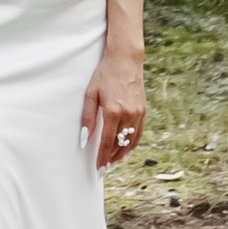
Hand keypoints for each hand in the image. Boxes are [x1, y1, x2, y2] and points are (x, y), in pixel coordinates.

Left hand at [81, 48, 143, 167]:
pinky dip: (132, 144)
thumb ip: (88, 117)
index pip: (107, 142)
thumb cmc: (105, 74)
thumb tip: (85, 138)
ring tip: (114, 162)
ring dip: (122, 154)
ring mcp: (138, 113)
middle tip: (105, 169)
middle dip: (112, 159)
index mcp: (113, 112)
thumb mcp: (91, 93)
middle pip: (120, 145)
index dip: (102, 158)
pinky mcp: (143, 110)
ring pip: (131, 141)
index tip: (98, 169)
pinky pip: (138, 133)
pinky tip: (126, 150)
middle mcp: (128, 115)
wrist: (125, 59)